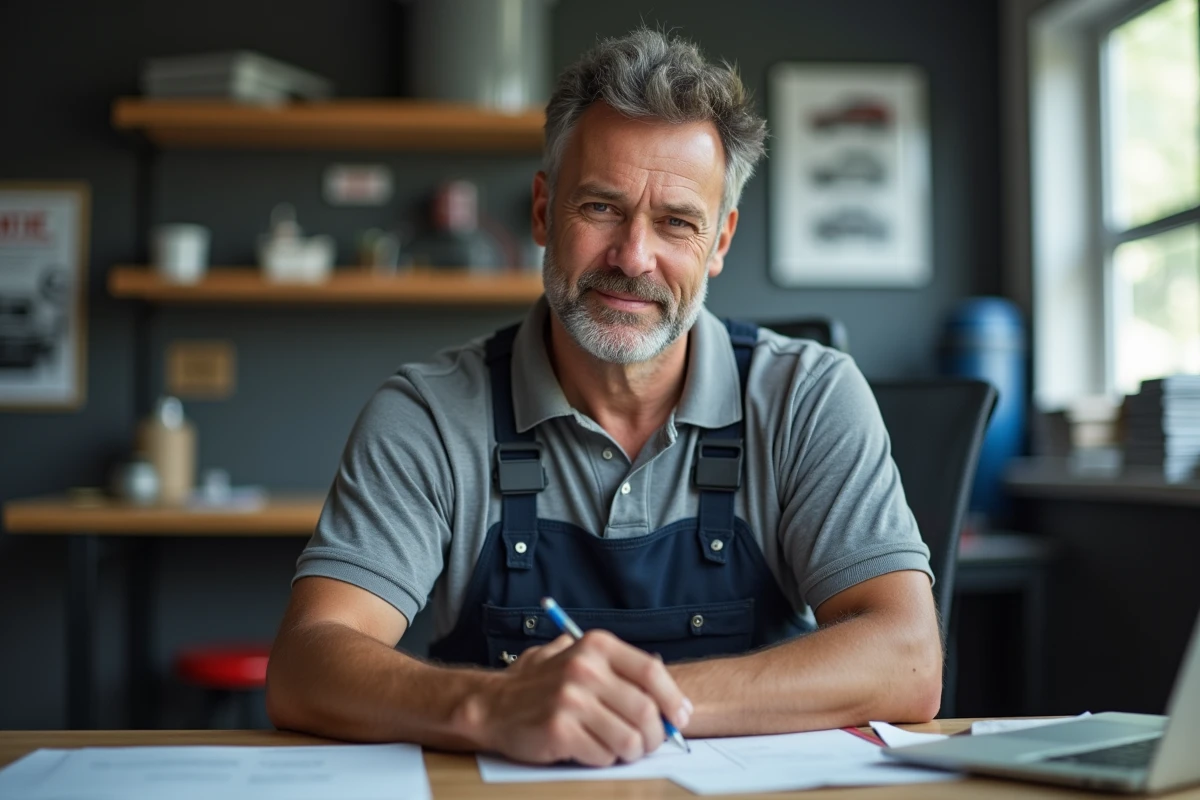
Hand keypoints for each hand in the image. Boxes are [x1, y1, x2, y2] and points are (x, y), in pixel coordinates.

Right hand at [472, 630, 691, 765]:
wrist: (494, 704)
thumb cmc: (542, 684)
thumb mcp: (579, 657)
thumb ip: (619, 666)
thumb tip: (666, 690)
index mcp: (596, 645)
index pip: (652, 672)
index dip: (673, 699)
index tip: (680, 717)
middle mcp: (585, 668)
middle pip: (646, 710)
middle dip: (655, 735)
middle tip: (649, 743)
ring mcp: (571, 700)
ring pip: (629, 739)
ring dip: (630, 751)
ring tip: (619, 748)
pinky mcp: (559, 730)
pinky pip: (603, 755)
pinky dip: (604, 759)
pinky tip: (590, 749)